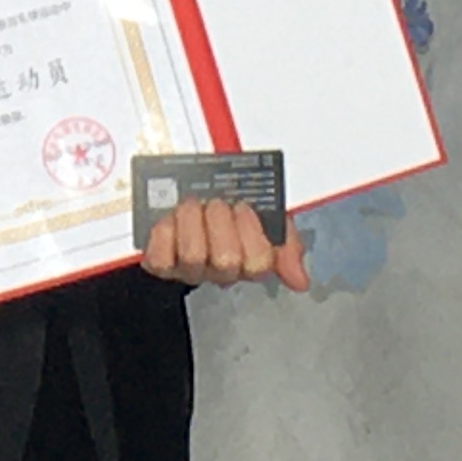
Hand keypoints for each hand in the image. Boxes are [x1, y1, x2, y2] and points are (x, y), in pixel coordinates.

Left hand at [140, 196, 315, 293]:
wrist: (193, 180)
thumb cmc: (230, 199)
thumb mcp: (268, 212)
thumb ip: (287, 242)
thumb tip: (300, 280)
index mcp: (249, 260)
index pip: (258, 264)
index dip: (250, 232)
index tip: (243, 207)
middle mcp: (220, 270)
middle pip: (227, 262)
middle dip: (220, 222)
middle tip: (216, 203)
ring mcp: (190, 269)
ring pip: (194, 257)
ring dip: (192, 221)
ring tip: (192, 204)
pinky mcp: (162, 264)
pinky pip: (161, 259)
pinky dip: (164, 233)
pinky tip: (170, 219)